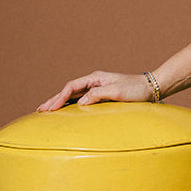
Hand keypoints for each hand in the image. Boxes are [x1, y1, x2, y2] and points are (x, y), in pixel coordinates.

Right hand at [37, 70, 154, 111]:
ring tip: (47, 111)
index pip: (71, 87)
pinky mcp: (101, 96)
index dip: (59, 97)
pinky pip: (81, 101)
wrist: (151, 88)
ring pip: (73, 96)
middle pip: (68, 91)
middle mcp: (93, 82)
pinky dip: (70, 106)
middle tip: (40, 110)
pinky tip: (65, 112)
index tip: (51, 108)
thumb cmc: (136, 90)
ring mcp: (96, 89)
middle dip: (54, 100)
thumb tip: (80, 103)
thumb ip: (98, 95)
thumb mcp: (117, 92)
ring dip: (60, 103)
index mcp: (95, 78)